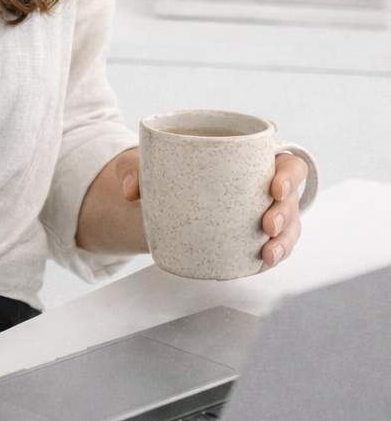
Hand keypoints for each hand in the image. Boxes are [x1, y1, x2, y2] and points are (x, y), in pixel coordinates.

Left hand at [121, 150, 309, 268]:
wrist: (157, 200)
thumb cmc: (165, 169)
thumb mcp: (146, 162)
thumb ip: (134, 167)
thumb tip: (131, 190)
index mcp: (249, 157)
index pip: (283, 159)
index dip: (288, 173)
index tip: (275, 185)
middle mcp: (263, 185)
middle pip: (290, 196)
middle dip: (286, 211)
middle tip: (268, 224)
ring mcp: (261, 213)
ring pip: (288, 226)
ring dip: (284, 241)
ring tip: (268, 253)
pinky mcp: (253, 238)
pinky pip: (272, 248)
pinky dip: (271, 257)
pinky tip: (262, 263)